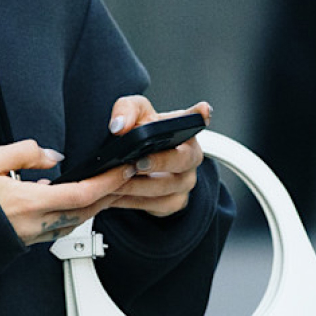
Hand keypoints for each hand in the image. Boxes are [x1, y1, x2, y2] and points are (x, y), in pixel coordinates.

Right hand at [0, 140, 130, 245]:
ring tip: (107, 188)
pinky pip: (62, 228)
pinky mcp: (29, 240)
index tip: (123, 170)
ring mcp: (34, 235)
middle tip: (125, 177)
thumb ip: (25, 152)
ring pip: (76, 222)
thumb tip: (53, 155)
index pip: (82, 194)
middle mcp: (37, 223)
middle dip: (109, 194)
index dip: (107, 183)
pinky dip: (76, 214)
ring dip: (96, 206)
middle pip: (87, 212)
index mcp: (30, 202)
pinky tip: (75, 202)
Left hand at [90, 97, 211, 217]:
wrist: (137, 163)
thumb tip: (119, 126)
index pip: (195, 119)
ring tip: (113, 182)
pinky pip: (154, 205)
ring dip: (136, 186)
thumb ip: (126, 111)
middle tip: (137, 163)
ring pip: (165, 187)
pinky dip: (130, 201)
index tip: (203, 110)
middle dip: (159, 162)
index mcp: (184, 130)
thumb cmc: (142, 133)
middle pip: (183, 160)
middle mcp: (190, 156)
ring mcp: (185, 182)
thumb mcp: (133, 115)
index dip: (200, 115)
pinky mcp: (174, 202)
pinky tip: (114, 196)